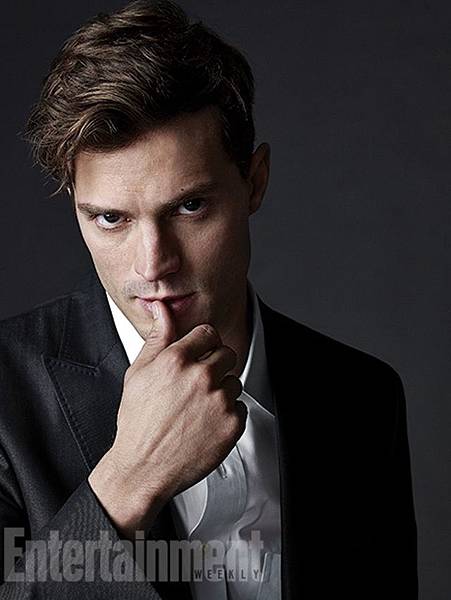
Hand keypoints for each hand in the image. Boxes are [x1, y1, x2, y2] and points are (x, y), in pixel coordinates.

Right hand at [88, 300, 246, 537]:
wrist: (143, 468)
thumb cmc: (138, 422)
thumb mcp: (138, 373)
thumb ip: (157, 338)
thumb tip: (162, 310)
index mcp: (177, 360)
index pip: (208, 333)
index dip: (203, 345)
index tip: (199, 356)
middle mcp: (201, 377)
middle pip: (227, 354)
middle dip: (215, 366)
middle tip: (197, 386)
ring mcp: (219, 401)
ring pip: (234, 381)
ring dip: (221, 391)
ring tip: (197, 409)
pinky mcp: (233, 424)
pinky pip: (240, 407)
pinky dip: (227, 415)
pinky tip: (205, 424)